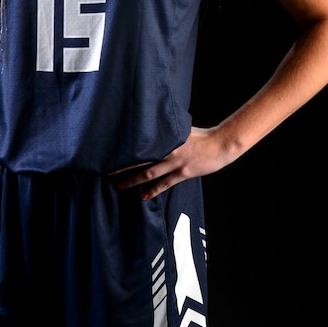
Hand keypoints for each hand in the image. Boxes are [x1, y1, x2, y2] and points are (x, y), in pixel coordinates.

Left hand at [112, 126, 238, 199]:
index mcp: (167, 138)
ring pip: (148, 173)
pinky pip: (164, 184)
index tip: (111, 151)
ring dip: (132, 180)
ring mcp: (175, 162)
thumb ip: (168, 133)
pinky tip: (143, 196)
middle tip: (106, 171)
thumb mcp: (182, 130)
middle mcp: (168, 150)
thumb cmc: (203, 136)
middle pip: (139, 159)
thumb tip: (154, 130)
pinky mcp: (183, 173)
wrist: (221, 144)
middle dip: (122, 166)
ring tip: (119, 185)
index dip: (126, 148)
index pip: (141, 143)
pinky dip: (153, 190)